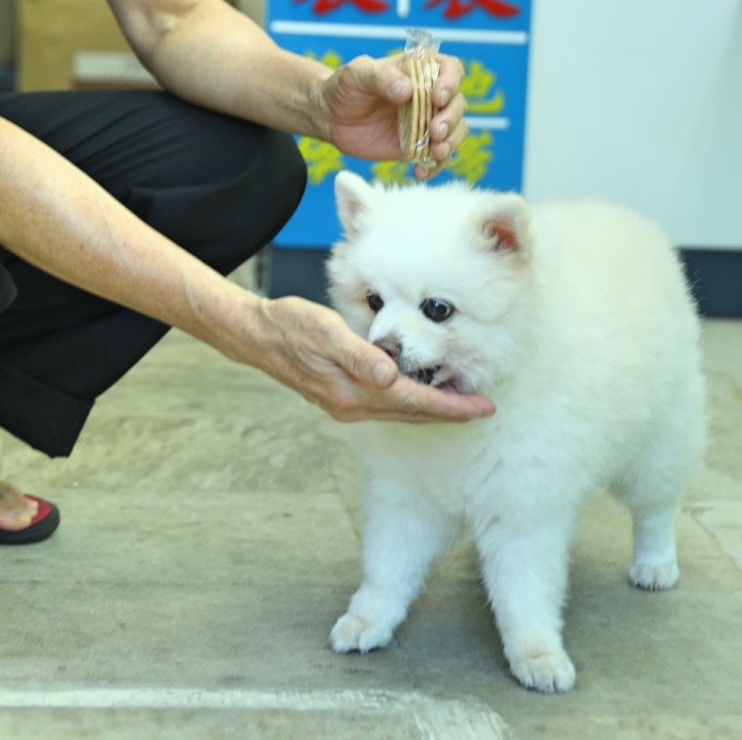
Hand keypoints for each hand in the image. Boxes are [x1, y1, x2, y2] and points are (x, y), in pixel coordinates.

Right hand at [231, 295, 494, 423]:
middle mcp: (352, 405)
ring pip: (400, 413)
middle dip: (450, 412)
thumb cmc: (291, 326)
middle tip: (484, 409)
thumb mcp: (326, 332)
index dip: (451, 407)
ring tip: (461, 404)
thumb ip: (359, 356)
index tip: (482, 408)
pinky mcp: (340, 396)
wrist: (256, 335)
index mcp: (353, 392)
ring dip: (432, 409)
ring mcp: (346, 404)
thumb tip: (390, 378)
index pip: (414, 403)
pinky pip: (386, 406)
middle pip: (413, 414)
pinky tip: (419, 394)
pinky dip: (409, 403)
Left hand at [318, 53, 469, 178]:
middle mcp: (429, 95)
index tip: (437, 97)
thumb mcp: (356, 74)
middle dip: (451, 118)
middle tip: (435, 131)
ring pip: (456, 131)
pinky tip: (419, 171)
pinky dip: (435, 166)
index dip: (451, 82)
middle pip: (457, 104)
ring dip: (451, 142)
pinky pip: (438, 158)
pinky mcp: (419, 147)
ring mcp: (426, 122)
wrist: (330, 117)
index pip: (450, 69)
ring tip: (435, 152)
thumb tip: (407, 91)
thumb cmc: (344, 87)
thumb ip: (380, 77)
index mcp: (419, 70)